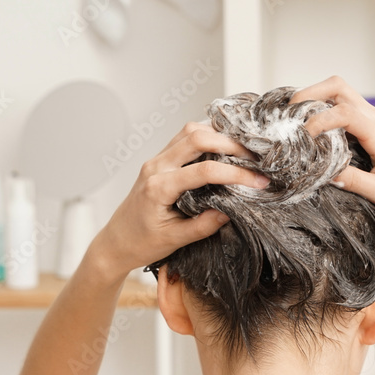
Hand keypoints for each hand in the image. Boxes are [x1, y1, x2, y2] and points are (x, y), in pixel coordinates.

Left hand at [93, 122, 268, 276]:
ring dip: (218, 135)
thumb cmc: (141, 243)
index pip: (204, 171)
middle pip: (196, 137)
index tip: (258, 181)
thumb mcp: (175, 240)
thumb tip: (232, 210)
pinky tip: (223, 148)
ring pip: (189, 131)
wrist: (116, 242)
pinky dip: (206, 137)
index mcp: (159, 187)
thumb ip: (204, 225)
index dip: (235, 173)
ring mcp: (156, 161)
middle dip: (230, 143)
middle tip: (255, 157)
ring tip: (243, 150)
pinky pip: (183, 138)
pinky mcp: (159, 161)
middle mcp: (155, 167)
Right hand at [289, 76, 374, 217]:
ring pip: (339, 91)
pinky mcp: (368, 123)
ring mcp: (372, 118)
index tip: (304, 137)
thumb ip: (355, 182)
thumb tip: (326, 173)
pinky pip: (342, 104)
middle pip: (339, 87)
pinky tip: (309, 124)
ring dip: (314, 96)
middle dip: (310, 93)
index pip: (345, 113)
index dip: (320, 120)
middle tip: (289, 112)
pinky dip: (321, 106)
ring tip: (294, 117)